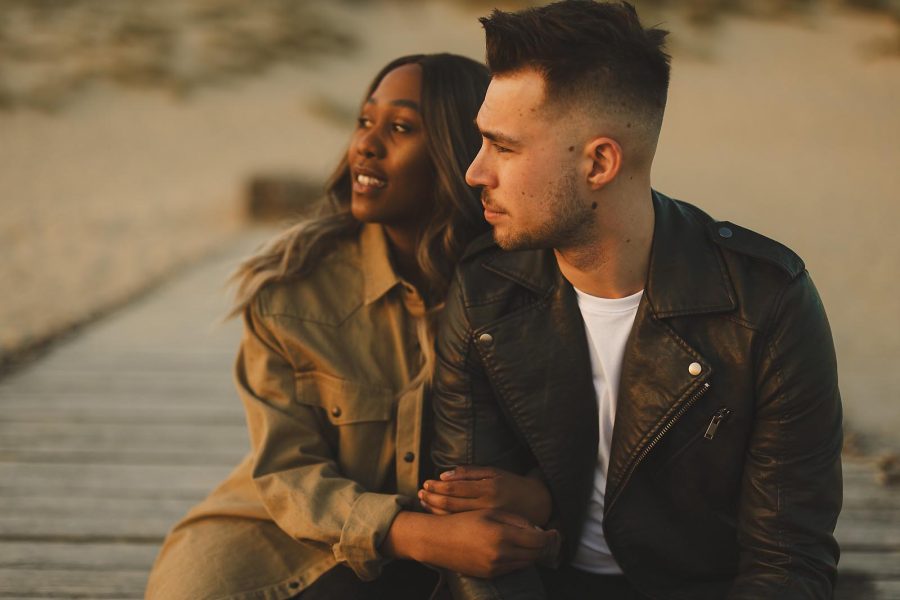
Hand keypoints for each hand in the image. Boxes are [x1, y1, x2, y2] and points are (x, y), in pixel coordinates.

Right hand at [384, 509, 558, 577]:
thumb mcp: (490, 513)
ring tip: (530, 541)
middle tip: (546, 536)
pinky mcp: (490, 574)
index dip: (548, 536)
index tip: (553, 531)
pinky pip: (512, 568)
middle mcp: (501, 554)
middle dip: (542, 545)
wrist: (438, 541)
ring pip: (525, 562)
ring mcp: (495, 567)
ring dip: (531, 553)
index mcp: (502, 535)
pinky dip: (518, 559)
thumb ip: (515, 520)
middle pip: (534, 553)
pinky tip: (514, 548)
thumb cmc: (463, 521)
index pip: (537, 540)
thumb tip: (535, 529)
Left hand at [419, 465, 551, 525]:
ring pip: (453, 516)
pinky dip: (445, 520)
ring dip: (435, 509)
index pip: (455, 488)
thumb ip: (470, 472)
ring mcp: (486, 521)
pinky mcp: (487, 531)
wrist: (537, 505)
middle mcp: (486, 506)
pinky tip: (436, 514)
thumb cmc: (513, 485)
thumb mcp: (494, 473)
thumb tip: (445, 474)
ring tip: (424, 501)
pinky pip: (461, 526)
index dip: (437, 486)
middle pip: (451, 503)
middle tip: (421, 493)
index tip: (426, 483)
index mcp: (488, 489)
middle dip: (432, 498)